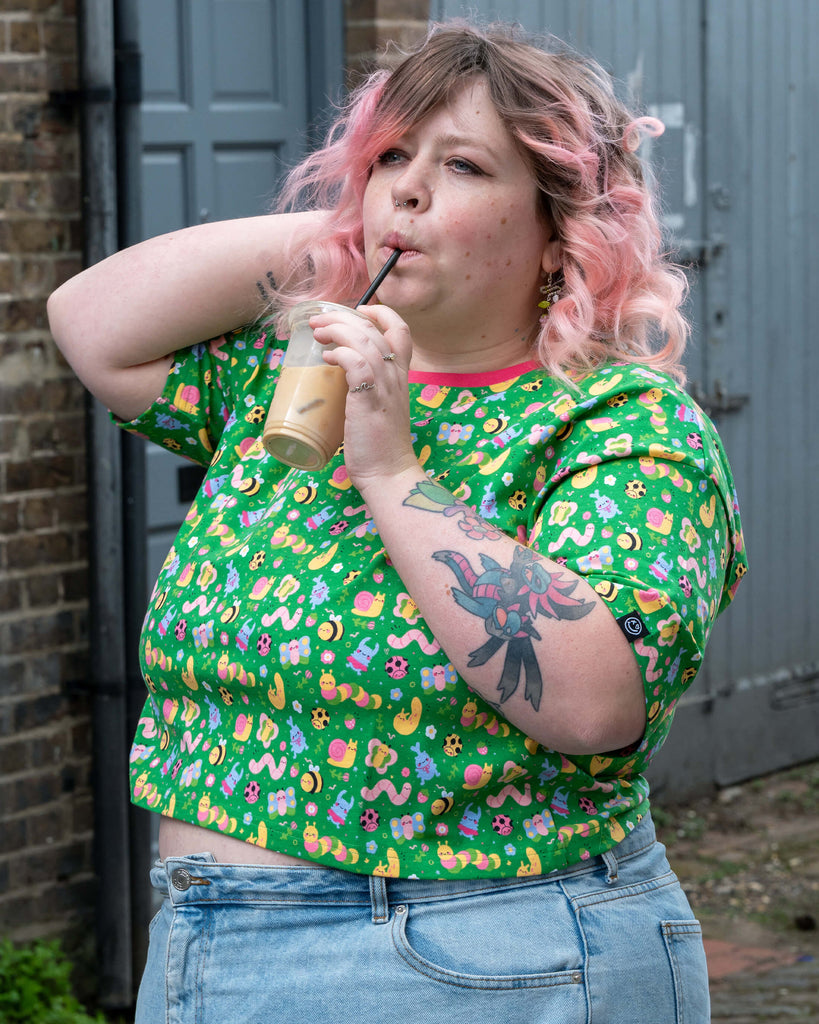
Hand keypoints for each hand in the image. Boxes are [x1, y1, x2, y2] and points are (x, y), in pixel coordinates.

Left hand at [310, 303, 419, 490]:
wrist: (388, 472)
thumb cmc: (379, 445)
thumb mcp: (377, 407)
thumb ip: (366, 386)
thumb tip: (339, 372)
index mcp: (400, 376)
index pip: (400, 331)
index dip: (380, 313)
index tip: (359, 310)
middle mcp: (396, 376)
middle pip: (374, 329)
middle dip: (343, 317)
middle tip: (320, 321)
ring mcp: (384, 387)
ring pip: (363, 340)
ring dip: (337, 330)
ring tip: (318, 333)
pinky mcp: (369, 399)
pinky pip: (356, 362)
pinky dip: (340, 353)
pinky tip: (327, 358)